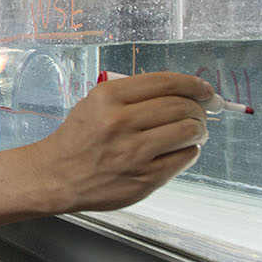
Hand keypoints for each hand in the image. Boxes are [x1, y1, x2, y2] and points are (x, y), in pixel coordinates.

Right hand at [32, 71, 211, 212]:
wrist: (56, 176)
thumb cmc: (79, 139)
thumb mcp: (95, 102)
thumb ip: (133, 95)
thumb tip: (182, 92)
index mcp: (108, 97)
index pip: (166, 82)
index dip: (194, 84)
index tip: (205, 89)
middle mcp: (120, 122)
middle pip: (182, 106)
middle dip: (200, 109)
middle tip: (202, 112)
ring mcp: (134, 153)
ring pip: (189, 131)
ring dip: (199, 129)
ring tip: (195, 131)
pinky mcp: (145, 178)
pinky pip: (184, 158)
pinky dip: (190, 151)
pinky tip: (180, 150)